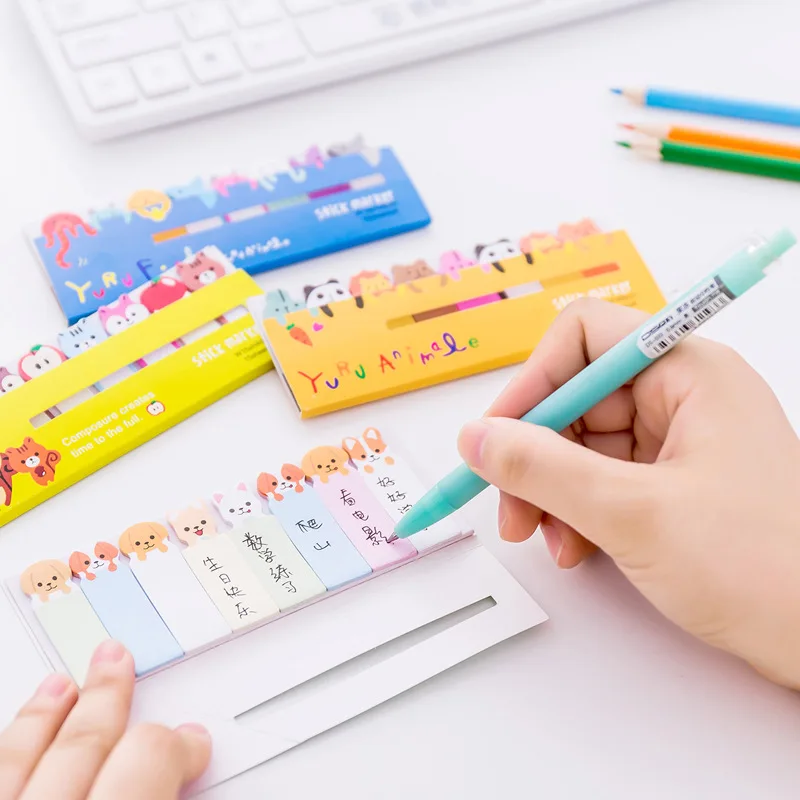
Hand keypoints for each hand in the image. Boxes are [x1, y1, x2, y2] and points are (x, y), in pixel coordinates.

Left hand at [0, 641, 210, 799]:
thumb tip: (184, 784)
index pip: (148, 758)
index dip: (177, 744)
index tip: (190, 743)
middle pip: (83, 745)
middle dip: (106, 699)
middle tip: (117, 663)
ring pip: (16, 759)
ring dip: (42, 718)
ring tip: (59, 685)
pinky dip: (4, 751)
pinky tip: (13, 735)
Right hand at [458, 298, 799, 688]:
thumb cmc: (769, 570)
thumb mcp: (632, 514)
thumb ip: (541, 470)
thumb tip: (480, 439)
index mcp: (689, 373)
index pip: (584, 338)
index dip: (533, 382)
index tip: (498, 434)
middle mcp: (685, 398)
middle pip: (576, 397)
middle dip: (535, 453)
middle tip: (511, 503)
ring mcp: (681, 442)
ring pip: (583, 444)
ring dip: (552, 490)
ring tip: (546, 536)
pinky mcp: (676, 484)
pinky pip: (604, 479)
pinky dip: (578, 510)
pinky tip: (576, 546)